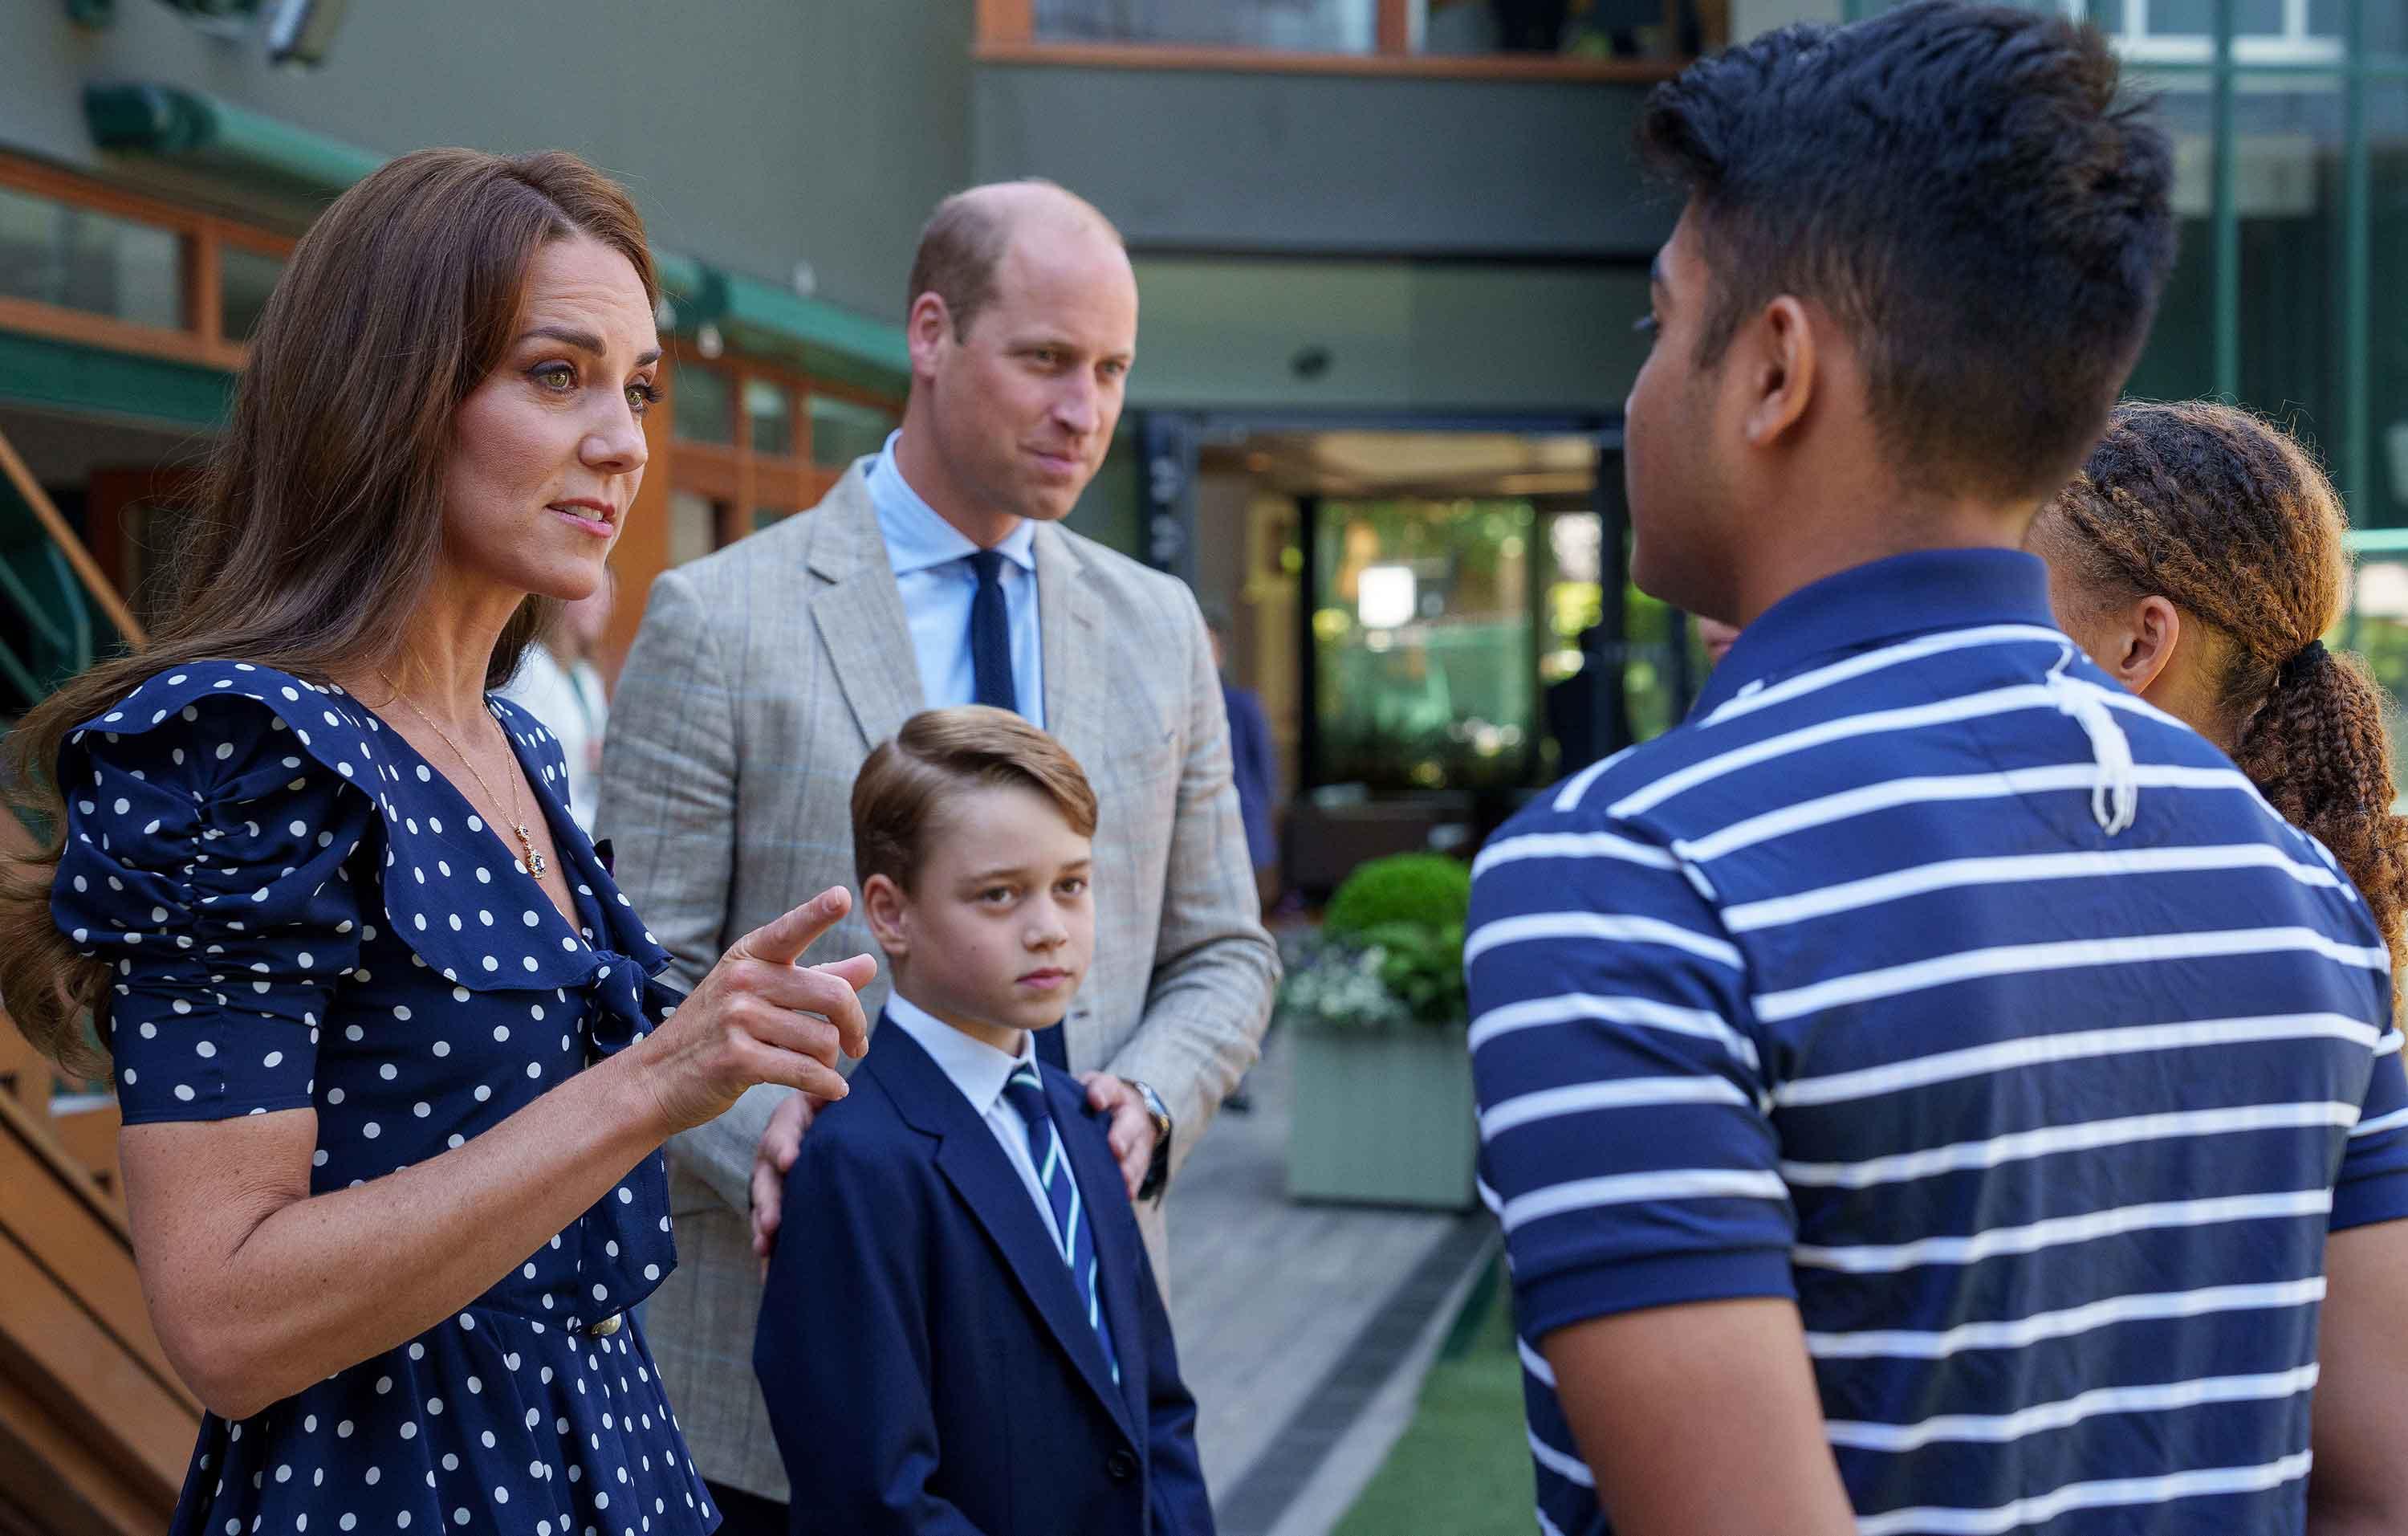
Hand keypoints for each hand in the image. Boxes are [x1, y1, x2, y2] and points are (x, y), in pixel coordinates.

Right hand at [627, 887, 875, 1138]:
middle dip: (855, 1025)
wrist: (654, 1079)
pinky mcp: (738, 1059)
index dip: (818, 913)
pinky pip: (806, 1071)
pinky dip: (827, 1084)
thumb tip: (869, 964)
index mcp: (749, 955)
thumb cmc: (715, 1031)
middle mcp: (743, 980)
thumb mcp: (758, 993)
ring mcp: (737, 1018)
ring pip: (823, 1039)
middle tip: (858, 1044)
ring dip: (831, 1061)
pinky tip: (834, 1089)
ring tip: (819, 1067)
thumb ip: (816, 977)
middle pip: (833, 995)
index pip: (790, 930)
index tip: (843, 897)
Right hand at [751, 1086, 830, 1274]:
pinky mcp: (775, 1201)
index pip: (782, 1134)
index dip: (784, 1147)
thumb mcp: (828, 1095)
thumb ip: (831, 1096)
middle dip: (768, 1201)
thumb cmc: (833, 1107)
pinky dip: (768, 1243)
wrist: (828, 1123)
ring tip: (765, 1245)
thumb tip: (845, 1091)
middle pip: (767, 1177)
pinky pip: (767, 1224)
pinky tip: (768, 1263)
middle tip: (772, 1223)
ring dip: (763, 1225)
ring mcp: (771, 1179)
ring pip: (763, 1204)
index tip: (790, 1162)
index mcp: (788, 1121)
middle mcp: (774, 1152)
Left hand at [1078, 1071, 1158, 1200]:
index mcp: (1113, 1093)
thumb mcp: (1084, 1090)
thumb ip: (1067, 1095)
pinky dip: (1132, 1185)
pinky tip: (1125, 1194)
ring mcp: (1139, 1140)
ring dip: (1130, 1167)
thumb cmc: (1096, 1102)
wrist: (1129, 1110)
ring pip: (1138, 1153)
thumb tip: (1036, 1104)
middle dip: (1123, 1136)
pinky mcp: (1141, 1162)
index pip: (1109, 1087)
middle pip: (1130, 1123)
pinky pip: (1140, 1175)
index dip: (1102, 1092)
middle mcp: (1130, 1115)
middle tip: (1115, 1149)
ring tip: (1121, 1178)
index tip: (1094, 1100)